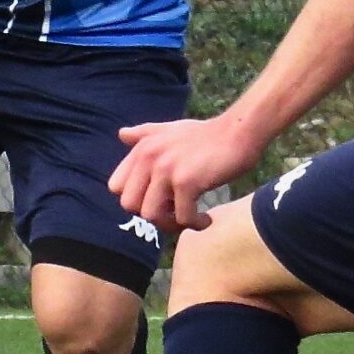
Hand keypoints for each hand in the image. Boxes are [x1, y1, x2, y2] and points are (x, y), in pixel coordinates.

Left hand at [107, 114, 265, 236]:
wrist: (237, 132)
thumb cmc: (205, 134)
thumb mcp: (169, 129)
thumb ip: (144, 133)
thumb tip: (121, 134)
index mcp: (142, 148)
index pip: (116, 187)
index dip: (135, 199)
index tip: (156, 201)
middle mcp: (149, 158)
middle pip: (130, 205)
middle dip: (150, 214)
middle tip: (173, 213)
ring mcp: (167, 170)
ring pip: (151, 216)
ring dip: (171, 224)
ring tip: (189, 218)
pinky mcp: (187, 182)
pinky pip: (182, 218)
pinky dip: (195, 224)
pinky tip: (206, 220)